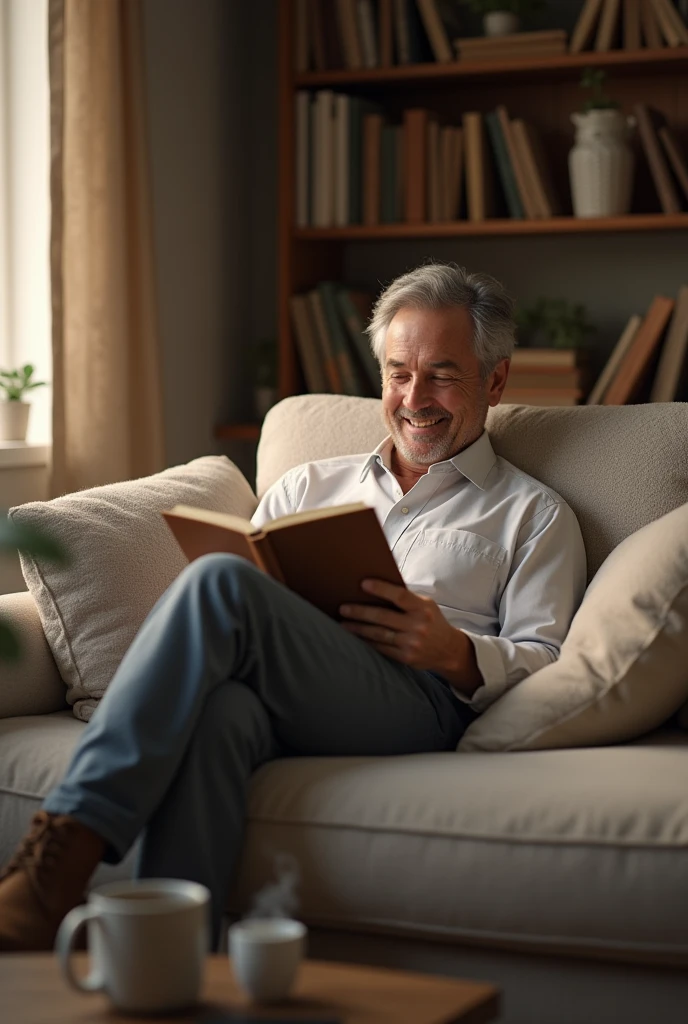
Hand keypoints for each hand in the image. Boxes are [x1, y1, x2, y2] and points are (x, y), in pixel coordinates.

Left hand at [339, 579, 481, 695]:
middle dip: (360, 612)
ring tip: (343, 624)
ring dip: (358, 629)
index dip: (381, 589)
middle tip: (343, 608)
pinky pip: (381, 648)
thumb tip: (376, 588)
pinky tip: (355, 637)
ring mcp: (412, 643)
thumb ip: (406, 599)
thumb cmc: (431, 621)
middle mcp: (418, 626)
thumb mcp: (426, 605)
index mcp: (423, 608)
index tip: (363, 584)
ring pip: (379, 634)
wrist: (448, 650)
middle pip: (383, 617)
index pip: (399, 596)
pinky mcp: (406, 657)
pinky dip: (366, 642)